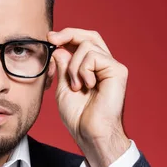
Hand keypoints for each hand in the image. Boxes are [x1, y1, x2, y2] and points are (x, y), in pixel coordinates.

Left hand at [48, 28, 130, 166]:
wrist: (89, 132)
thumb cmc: (77, 115)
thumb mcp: (63, 86)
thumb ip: (62, 67)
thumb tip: (58, 48)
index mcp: (92, 68)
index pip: (82, 42)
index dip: (66, 36)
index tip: (49, 38)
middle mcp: (104, 65)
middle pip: (89, 36)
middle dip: (68, 34)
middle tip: (52, 39)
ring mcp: (112, 67)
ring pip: (87, 46)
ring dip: (73, 65)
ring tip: (76, 86)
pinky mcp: (117, 71)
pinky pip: (94, 56)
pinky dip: (83, 70)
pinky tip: (85, 85)